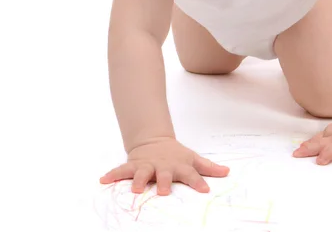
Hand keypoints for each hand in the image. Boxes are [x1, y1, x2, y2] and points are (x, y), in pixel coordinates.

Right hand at [99, 136, 230, 194]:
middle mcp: (162, 166)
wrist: (155, 141)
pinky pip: (121, 170)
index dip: (198, 181)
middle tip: (163, 191)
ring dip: (138, 180)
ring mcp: (147, 165)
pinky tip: (103, 179)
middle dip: (163, 182)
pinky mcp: (133, 165)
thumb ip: (209, 167)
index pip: (191, 174)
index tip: (205, 190)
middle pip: (164, 174)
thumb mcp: (193, 158)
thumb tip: (227, 171)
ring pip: (142, 172)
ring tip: (135, 188)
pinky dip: (112, 174)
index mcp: (179, 166)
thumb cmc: (176, 155)